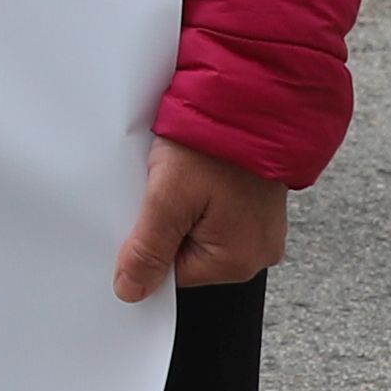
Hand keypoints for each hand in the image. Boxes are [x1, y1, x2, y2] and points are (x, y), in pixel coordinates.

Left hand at [112, 136, 287, 302]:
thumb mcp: (169, 197)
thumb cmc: (213, 145)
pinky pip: (216, 210)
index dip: (148, 246)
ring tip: (175, 176)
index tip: (135, 216)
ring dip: (180, 206)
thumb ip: (148, 248)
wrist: (250, 97)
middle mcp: (257, 251)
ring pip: (199, 228)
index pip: (174, 274)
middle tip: (156, 188)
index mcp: (238, 261)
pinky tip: (191, 171)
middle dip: (165, 223)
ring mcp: (260, 226)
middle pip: (187, 252)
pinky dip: (197, 193)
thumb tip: (130, 292)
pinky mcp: (257, 202)